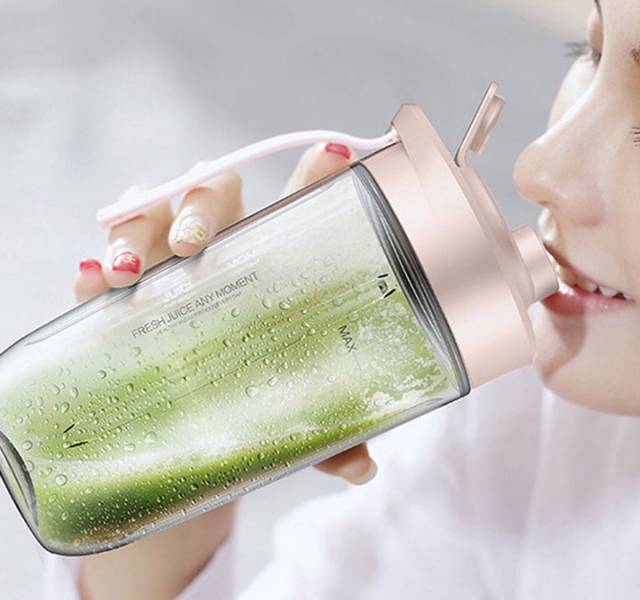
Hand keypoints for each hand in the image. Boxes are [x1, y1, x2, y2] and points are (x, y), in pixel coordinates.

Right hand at [75, 143, 375, 599]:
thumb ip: (330, 435)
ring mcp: (165, 263)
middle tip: (194, 246)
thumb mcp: (293, 412)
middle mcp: (218, 247)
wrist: (188, 432)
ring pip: (147, 207)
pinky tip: (91, 284)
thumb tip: (362, 468)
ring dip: (134, 228)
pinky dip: (93, 268)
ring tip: (129, 270)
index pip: (297, 204)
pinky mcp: (122, 292)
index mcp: (271, 257)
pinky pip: (99, 263)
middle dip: (198, 204)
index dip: (315, 174)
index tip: (337, 155)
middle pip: (210, 188)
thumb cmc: (252, 398)